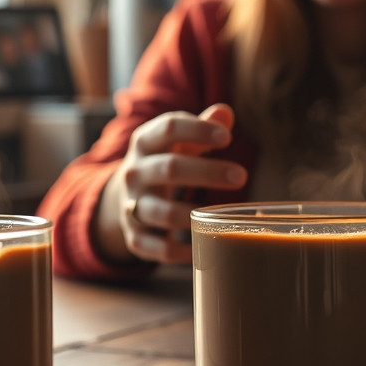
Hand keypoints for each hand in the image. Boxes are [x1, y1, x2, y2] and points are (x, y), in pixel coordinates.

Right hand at [97, 103, 247, 263]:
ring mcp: (131, 206)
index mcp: (145, 142)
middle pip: (170, 169)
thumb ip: (202, 126)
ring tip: (222, 217)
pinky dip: (180, 252)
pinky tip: (204, 246)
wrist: (123, 195)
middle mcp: (134, 173)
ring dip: (194, 216)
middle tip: (242, 176)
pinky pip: (156, 248)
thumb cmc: (164, 161)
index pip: (169, 128)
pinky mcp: (134, 237)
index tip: (228, 138)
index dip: (199, 130)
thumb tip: (226, 113)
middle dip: (207, 172)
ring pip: (162, 213)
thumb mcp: (177, 140)